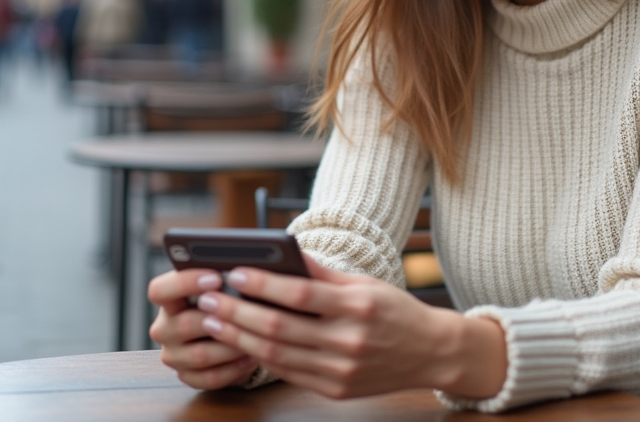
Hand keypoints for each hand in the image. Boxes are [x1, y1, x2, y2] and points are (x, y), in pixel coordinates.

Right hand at [148, 268, 257, 389]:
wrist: (229, 332)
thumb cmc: (227, 299)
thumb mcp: (222, 284)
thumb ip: (223, 275)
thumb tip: (243, 267)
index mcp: (167, 300)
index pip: (159, 290)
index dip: (185, 283)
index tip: (216, 277)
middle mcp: (164, 329)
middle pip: (184, 325)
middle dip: (219, 318)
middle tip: (247, 310)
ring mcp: (173, 355)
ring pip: (200, 355)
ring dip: (231, 345)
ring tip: (255, 335)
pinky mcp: (187, 376)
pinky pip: (210, 378)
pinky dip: (233, 369)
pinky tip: (250, 357)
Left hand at [193, 254, 507, 399]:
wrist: (431, 353)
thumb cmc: (395, 310)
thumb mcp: (364, 283)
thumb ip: (322, 271)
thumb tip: (282, 250)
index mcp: (358, 307)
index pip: (299, 294)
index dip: (262, 284)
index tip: (234, 272)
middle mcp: (348, 341)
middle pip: (279, 328)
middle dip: (236, 312)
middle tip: (208, 298)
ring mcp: (340, 370)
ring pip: (276, 355)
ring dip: (238, 337)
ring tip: (214, 320)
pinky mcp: (334, 389)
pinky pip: (288, 372)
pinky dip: (259, 357)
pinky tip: (240, 342)